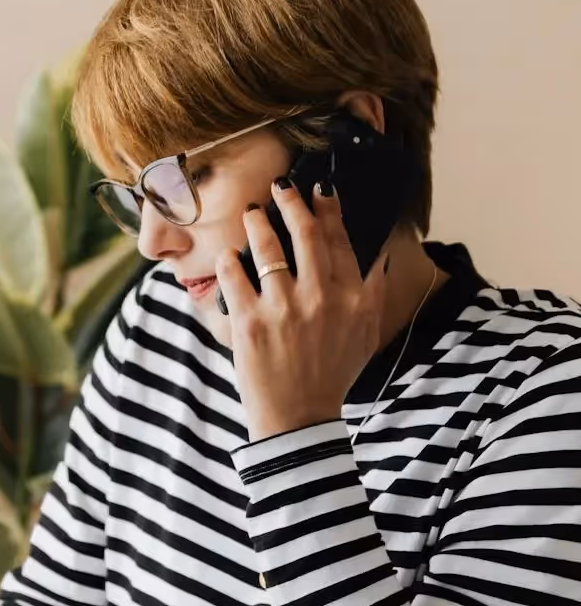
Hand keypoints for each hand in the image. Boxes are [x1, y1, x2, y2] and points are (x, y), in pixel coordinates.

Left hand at [214, 178, 386, 441]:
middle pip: (305, 233)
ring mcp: (283, 308)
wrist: (299, 418)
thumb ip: (373, 293)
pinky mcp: (249, 322)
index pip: (339, 240)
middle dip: (291, 202)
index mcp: (351, 297)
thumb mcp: (366, 334)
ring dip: (257, 223)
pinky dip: (228, 261)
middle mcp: (321, 297)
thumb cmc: (331, 376)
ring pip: (267, 248)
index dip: (328, 208)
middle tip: (279, 187)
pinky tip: (227, 255)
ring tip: (250, 213)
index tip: (319, 187)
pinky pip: (234, 276)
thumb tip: (378, 257)